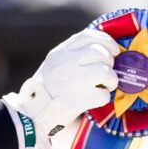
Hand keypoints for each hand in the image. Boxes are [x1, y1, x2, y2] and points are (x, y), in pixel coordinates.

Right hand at [3, 29, 119, 148]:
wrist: (33, 112)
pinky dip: (103, 97)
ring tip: (104, 85)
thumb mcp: (55, 61)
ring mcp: (75, 80)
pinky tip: (95, 98)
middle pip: (101, 53)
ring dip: (110, 80)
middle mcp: (68, 63)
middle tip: (106, 72)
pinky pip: (104, 95)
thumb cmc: (48, 87)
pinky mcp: (80, 99)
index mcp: (61, 52)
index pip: (90, 36)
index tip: (114, 50)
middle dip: (110, 62)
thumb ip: (74, 52)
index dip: (107, 41)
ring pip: (106, 72)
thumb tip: (103, 47)